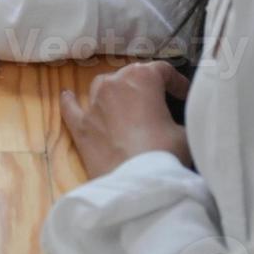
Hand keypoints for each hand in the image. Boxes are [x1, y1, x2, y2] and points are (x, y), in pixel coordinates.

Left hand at [60, 62, 192, 176]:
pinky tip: (67, 95)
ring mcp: (93, 104)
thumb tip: (175, 122)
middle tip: (160, 101)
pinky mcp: (80, 125)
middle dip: (147, 85)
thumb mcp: (186, 132)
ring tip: (127, 102)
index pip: (162, 70)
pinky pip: (71, 107)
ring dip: (116, 91)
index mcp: (141, 78)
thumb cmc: (165, 152)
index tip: (184, 95)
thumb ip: (179, 119)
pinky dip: (71, 101)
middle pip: (131, 75)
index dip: (176, 81)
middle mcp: (113, 84)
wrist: (137, 183)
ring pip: (102, 86)